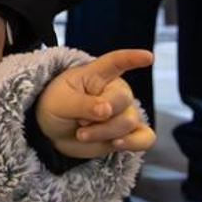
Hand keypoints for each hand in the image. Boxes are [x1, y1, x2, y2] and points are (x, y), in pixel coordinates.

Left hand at [36, 49, 156, 158]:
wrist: (53, 132)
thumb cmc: (55, 107)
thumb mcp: (60, 103)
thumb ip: (83, 105)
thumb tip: (107, 110)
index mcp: (96, 75)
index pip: (116, 62)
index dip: (132, 58)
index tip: (148, 57)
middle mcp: (114, 91)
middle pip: (122, 100)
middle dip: (100, 117)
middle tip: (79, 122)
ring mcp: (123, 112)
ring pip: (129, 122)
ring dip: (104, 133)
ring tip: (82, 133)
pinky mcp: (128, 133)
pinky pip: (145, 138)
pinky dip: (133, 143)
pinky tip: (116, 144)